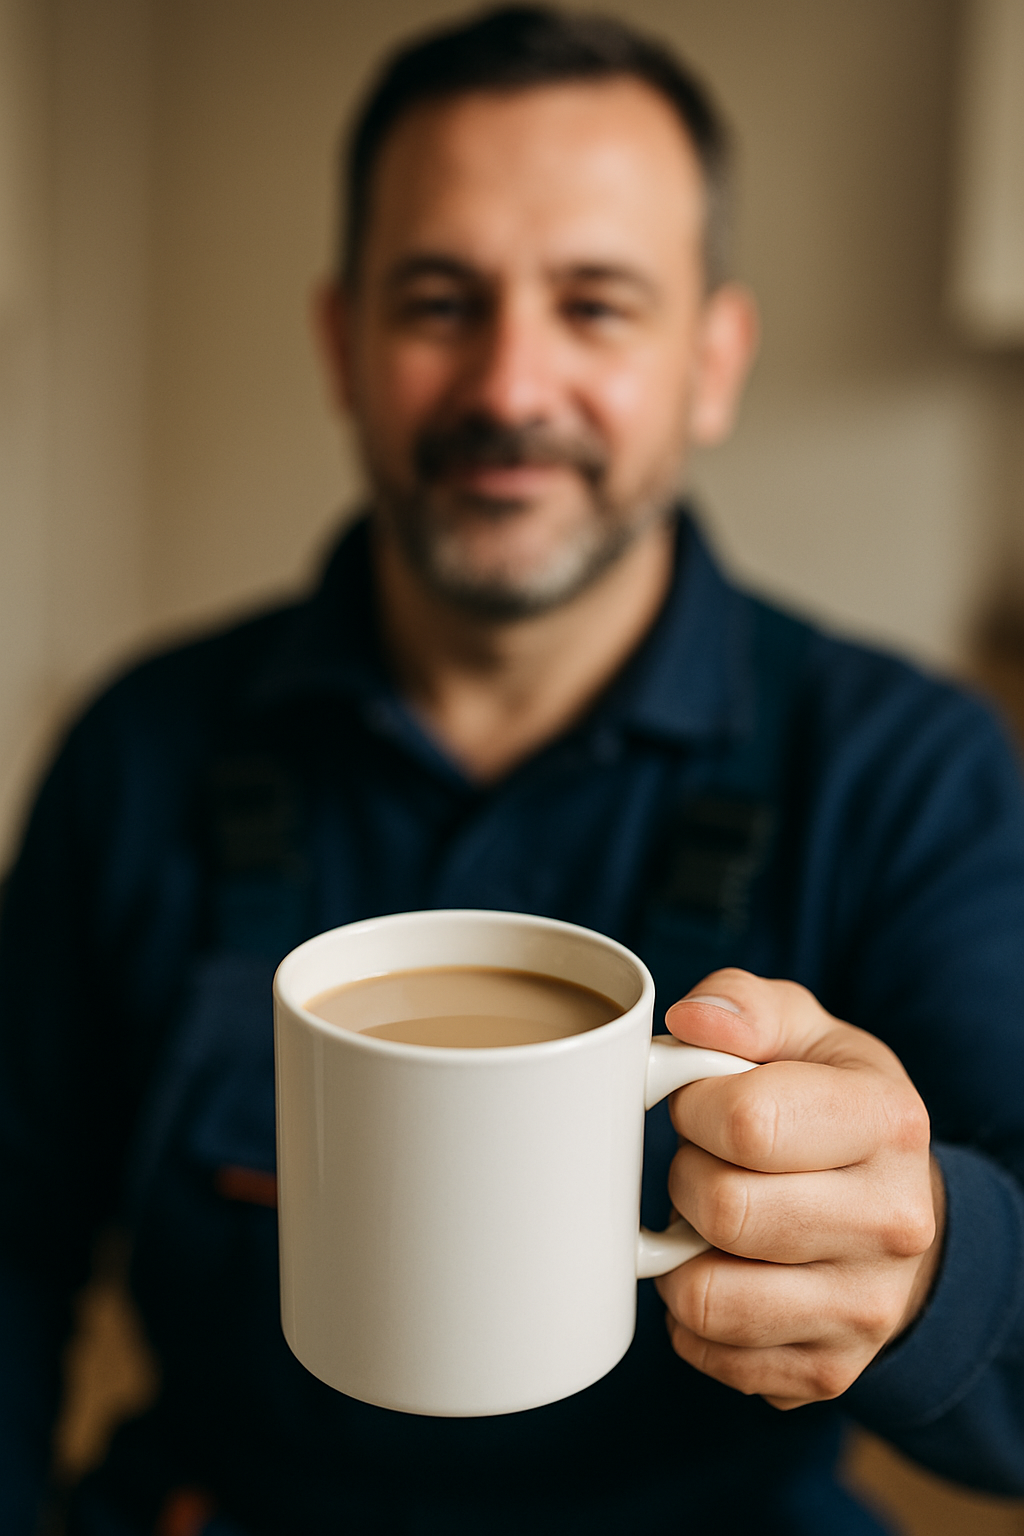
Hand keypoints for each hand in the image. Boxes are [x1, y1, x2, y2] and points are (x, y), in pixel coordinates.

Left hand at [655, 970, 944, 1409]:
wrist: (897, 1209)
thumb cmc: (831, 1105)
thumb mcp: (803, 1033)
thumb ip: (742, 1006)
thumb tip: (688, 1021)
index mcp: (887, 1121)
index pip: (747, 1123)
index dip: (694, 1106)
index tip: (702, 1102)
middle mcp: (893, 1223)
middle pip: (723, 1210)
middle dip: (686, 1176)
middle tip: (704, 1162)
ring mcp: (866, 1309)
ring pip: (706, 1297)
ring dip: (680, 1251)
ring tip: (709, 1218)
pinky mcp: (828, 1372)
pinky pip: (706, 1352)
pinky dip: (689, 1313)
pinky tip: (721, 1269)